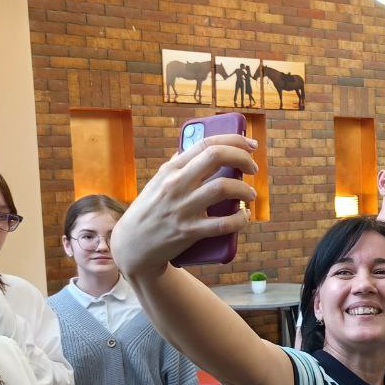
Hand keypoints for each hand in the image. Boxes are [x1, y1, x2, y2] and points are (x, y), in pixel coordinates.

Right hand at [112, 134, 257, 277]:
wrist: (132, 245)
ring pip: (223, 188)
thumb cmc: (149, 210)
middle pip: (216, 156)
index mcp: (171, 169)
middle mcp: (176, 184)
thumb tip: (194, 147)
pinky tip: (243, 216)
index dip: (234, 140)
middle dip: (242, 158)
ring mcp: (183, 208)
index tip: (250, 144)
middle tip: (252, 168)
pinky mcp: (189, 231)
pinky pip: (223, 223)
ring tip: (250, 194)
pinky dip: (239, 219)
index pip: (206, 143)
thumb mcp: (158, 182)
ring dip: (245, 189)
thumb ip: (177, 165)